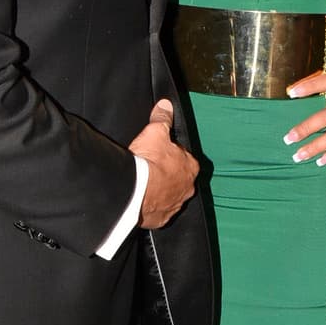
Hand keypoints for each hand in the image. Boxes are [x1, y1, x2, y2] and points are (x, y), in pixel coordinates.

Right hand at [129, 99, 197, 227]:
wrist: (134, 192)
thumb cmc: (148, 163)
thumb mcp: (155, 132)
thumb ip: (162, 118)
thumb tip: (165, 106)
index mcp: (191, 166)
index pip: (183, 157)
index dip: (170, 154)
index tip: (158, 154)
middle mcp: (188, 188)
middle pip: (178, 178)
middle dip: (166, 174)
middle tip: (149, 169)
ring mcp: (175, 205)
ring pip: (169, 195)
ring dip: (160, 191)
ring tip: (144, 185)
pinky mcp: (161, 218)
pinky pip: (158, 212)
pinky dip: (151, 207)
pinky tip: (141, 200)